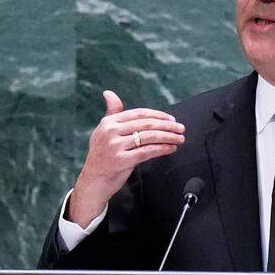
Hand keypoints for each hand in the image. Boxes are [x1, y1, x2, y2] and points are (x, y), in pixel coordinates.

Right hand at [68, 90, 184, 225]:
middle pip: (147, 124)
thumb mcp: (102, 132)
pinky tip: (171, 148)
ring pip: (149, 137)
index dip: (158, 115)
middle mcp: (111, 131)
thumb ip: (111, 113)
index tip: (171, 119)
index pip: (139, 114)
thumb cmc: (102, 156)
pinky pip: (148, 151)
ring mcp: (116, 146)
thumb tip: (109, 93)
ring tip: (179, 138)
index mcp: (108, 122)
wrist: (93, 181)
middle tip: (181, 128)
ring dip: (168, 137)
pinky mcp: (122, 160)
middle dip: (168, 126)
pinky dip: (162, 149)